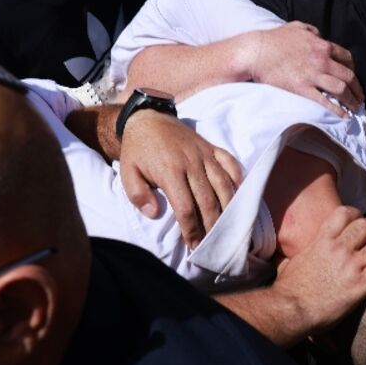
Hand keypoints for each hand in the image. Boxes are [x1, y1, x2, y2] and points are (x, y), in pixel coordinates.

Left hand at [119, 111, 242, 248]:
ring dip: (228, 208)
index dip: (191, 229)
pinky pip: (230, 163)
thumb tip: (155, 213)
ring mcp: (204, 154)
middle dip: (212, 226)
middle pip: (208, 201)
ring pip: (223, 185)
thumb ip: (138, 195)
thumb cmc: (137, 150)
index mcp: (170, 171)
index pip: (186, 208)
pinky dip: (237, 179)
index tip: (194, 245)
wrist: (148, 119)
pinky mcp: (211, 147)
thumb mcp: (127, 173)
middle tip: (213, 244)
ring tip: (228, 227)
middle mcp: (191, 163)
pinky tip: (238, 195)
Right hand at [243, 22, 362, 116]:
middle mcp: (321, 60)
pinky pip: (325, 101)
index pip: (346, 58)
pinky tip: (343, 115)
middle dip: (357, 88)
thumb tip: (319, 35)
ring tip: (354, 107)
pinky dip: (337, 110)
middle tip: (360, 97)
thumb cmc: (274, 39)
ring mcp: (312, 75)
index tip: (353, 77)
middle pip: (348, 76)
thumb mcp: (297, 27)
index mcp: (322, 45)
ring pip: (341, 89)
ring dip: (351, 100)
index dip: (353, 69)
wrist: (256, 52)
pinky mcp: (302, 89)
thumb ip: (312, 31)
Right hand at [273, 206, 365, 333]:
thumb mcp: (290, 263)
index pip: (345, 214)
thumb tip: (289, 260)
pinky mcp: (362, 283)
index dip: (357, 215)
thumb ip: (299, 257)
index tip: (361, 222)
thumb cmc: (288, 290)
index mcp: (321, 240)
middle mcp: (339, 247)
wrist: (291, 309)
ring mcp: (352, 264)